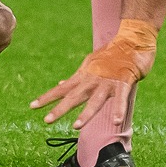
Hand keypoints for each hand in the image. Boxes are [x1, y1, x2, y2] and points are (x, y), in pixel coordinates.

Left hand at [30, 27, 155, 129]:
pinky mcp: (124, 81)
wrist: (132, 40)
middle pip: (74, 96)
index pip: (62, 89)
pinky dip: (119, 109)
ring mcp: (108, 81)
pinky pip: (121, 98)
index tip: (32, 106)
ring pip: (95, 100)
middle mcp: (92, 79)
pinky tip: (116, 121)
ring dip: (86, 113)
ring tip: (76, 126)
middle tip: (46, 120)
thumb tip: (61, 83)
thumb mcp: (90, 64)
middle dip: (60, 109)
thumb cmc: (112, 54)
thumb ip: (76, 77)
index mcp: (84, 76)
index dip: (47, 97)